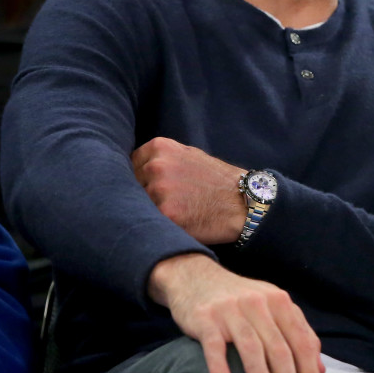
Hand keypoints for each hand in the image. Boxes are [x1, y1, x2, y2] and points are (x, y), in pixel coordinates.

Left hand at [132, 137, 246, 244]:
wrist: (243, 203)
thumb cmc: (216, 181)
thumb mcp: (190, 155)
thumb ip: (161, 158)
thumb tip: (132, 168)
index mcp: (160, 147)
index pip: (130, 164)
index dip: (139, 179)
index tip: (150, 188)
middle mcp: (157, 166)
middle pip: (130, 185)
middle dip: (142, 195)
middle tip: (165, 203)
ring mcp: (160, 190)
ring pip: (138, 205)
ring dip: (149, 212)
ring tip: (174, 213)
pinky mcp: (166, 214)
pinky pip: (150, 221)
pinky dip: (159, 225)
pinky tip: (176, 223)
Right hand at [148, 254, 324, 372]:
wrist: (197, 277)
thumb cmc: (240, 300)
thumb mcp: (273, 307)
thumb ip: (297, 333)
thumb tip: (320, 369)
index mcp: (280, 302)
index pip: (302, 341)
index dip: (310, 372)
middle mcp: (259, 304)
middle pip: (280, 349)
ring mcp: (231, 310)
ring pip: (252, 349)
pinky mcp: (206, 318)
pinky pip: (215, 346)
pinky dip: (221, 368)